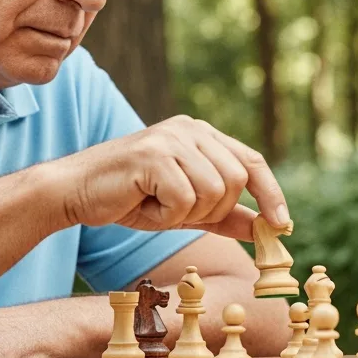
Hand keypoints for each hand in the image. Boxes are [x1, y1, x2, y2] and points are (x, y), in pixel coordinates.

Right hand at [56, 115, 289, 240]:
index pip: (251, 161)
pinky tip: (142, 204)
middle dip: (212, 211)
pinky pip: (184, 200)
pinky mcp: (154, 154)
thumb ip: (225, 215)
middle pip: (235, 180)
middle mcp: (190, 128)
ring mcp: (171, 138)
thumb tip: (266, 229)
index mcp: (201, 134)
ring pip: (213, 192)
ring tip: (156, 206)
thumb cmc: (129, 198)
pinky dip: (165, 215)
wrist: (75, 192)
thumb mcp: (185, 209)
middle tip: (177, 213)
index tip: (283, 225)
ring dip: (185, 214)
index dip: (270, 193)